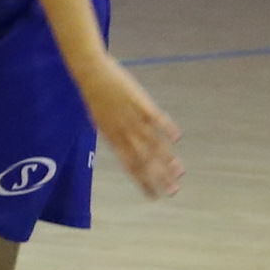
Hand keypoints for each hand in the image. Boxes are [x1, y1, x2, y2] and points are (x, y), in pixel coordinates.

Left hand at [80, 54, 182, 199]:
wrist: (90, 73)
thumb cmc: (95, 96)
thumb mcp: (99, 119)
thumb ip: (112, 134)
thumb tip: (121, 146)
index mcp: (111, 138)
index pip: (130, 167)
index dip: (142, 182)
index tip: (154, 196)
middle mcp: (122, 132)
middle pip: (143, 161)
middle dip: (159, 178)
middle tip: (173, 192)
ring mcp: (131, 118)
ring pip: (152, 143)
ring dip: (167, 158)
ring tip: (179, 171)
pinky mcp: (139, 102)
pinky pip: (155, 118)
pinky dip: (166, 128)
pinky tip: (176, 138)